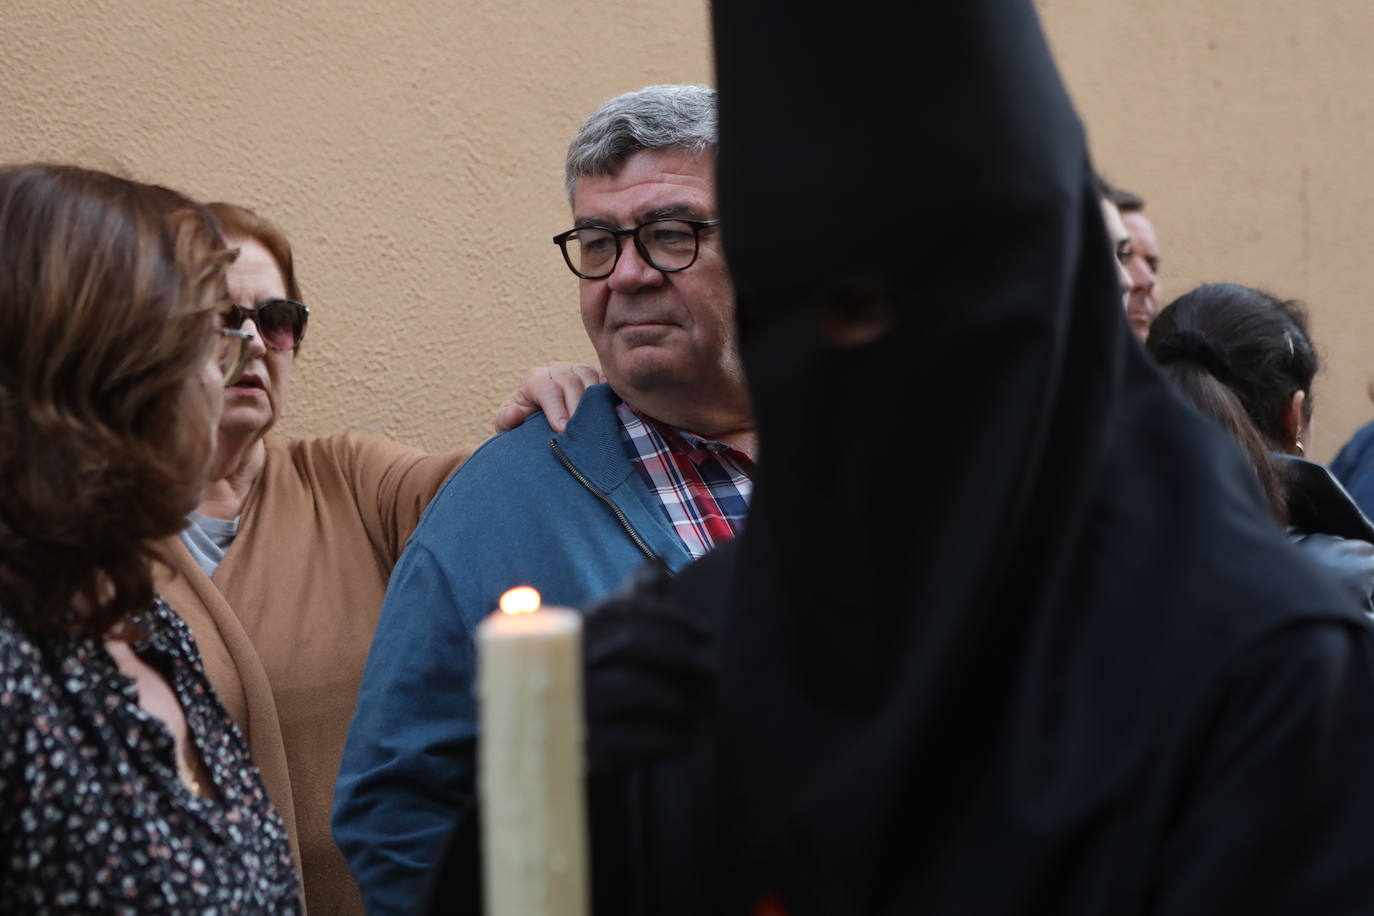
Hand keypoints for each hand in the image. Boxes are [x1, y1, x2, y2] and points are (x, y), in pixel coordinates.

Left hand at [493, 361, 603, 432]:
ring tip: (597, 421)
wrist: (539, 425)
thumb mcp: (507, 426)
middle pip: (571, 379)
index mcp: (534, 379)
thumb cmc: (523, 425)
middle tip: (582, 430)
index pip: (547, 388)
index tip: (562, 429)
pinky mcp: (596, 376)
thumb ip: (506, 420)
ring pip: (590, 375)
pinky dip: (610, 387)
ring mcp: (577, 371)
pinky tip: (614, 405)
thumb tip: (515, 413)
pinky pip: (606, 374)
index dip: (556, 408)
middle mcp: (557, 370)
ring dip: (595, 398)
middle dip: (577, 405)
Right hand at [582, 561, 715, 771]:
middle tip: (713, 668)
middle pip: (629, 642)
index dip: (670, 616)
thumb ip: (629, 606)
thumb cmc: (594, 693)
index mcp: (568, 632)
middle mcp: (561, 664)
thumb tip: (657, 568)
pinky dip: (665, 739)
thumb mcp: (605, 646)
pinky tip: (685, 741)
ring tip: (700, 709)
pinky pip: (629, 741)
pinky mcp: (575, 752)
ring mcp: (565, 708)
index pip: (622, 608)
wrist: (552, 763)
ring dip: (677, 697)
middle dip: (679, 653)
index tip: (706, 631)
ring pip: (631, 688)